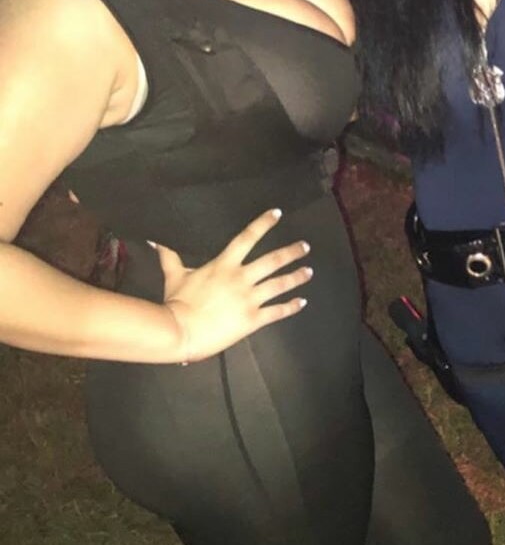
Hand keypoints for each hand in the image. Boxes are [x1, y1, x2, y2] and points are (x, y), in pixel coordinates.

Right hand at [154, 208, 310, 362]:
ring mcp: (249, 299)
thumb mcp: (174, 275)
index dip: (263, 223)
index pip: (247, 237)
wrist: (179, 331)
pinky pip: (277, 311)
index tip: (278, 213)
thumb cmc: (176, 303)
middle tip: (305, 246)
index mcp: (224, 264)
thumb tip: (155, 238)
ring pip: (280, 284)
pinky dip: (291, 306)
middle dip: (292, 252)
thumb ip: (169, 255)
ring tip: (309, 271)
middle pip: (273, 260)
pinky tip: (301, 302)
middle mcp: (241, 278)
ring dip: (297, 277)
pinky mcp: (252, 319)